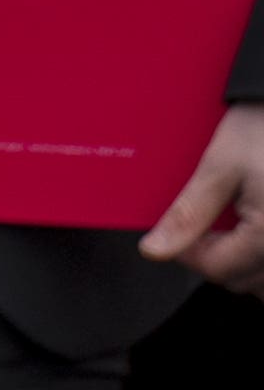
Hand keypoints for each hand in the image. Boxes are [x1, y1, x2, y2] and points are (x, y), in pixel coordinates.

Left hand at [140, 102, 263, 285]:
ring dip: (239, 263)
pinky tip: (246, 231)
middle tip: (194, 227)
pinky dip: (257, 256)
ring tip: (222, 231)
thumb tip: (155, 250)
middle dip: (212, 258)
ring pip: (261, 279)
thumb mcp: (218, 167)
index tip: (167, 233)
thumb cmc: (261, 129)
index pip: (215, 268)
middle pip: (240, 279)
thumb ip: (188, 214)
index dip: (182, 252)